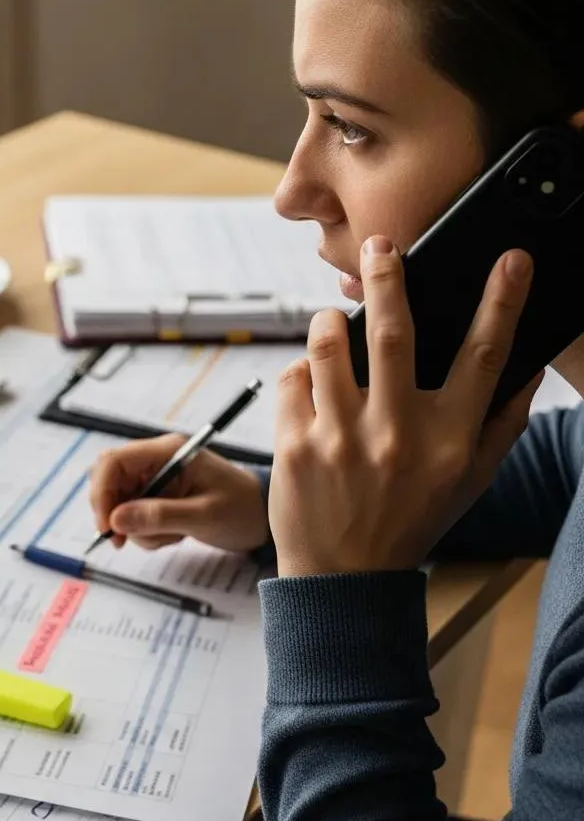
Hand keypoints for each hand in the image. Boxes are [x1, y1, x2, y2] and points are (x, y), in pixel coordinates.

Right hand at [89, 434, 269, 551]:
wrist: (263, 517)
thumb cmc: (242, 509)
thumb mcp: (203, 516)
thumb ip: (159, 516)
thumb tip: (115, 520)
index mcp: (168, 451)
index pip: (114, 461)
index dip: (102, 492)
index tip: (107, 527)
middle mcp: (157, 460)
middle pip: (110, 480)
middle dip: (114, 513)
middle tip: (124, 541)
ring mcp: (157, 478)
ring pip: (120, 502)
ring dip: (136, 527)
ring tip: (170, 537)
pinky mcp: (159, 496)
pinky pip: (135, 514)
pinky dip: (146, 532)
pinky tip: (174, 535)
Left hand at [269, 235, 541, 577]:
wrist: (345, 574)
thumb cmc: (410, 519)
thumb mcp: (469, 480)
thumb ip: (500, 424)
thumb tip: (527, 368)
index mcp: (447, 439)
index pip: (484, 356)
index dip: (502, 302)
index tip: (511, 261)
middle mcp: (396, 434)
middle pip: (394, 332)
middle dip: (388, 277)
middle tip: (379, 246)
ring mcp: (340, 439)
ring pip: (329, 346)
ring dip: (329, 323)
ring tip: (333, 322)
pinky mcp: (295, 446)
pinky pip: (294, 380)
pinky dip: (301, 372)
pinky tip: (312, 384)